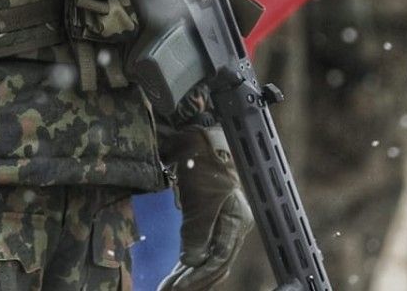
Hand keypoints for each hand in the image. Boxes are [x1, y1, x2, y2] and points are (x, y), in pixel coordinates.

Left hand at [158, 126, 250, 290]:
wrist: (198, 132)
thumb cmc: (203, 160)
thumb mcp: (201, 198)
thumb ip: (198, 231)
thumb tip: (193, 262)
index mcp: (238, 221)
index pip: (218, 260)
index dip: (197, 278)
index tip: (175, 288)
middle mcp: (233, 225)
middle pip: (216, 264)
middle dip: (193, 281)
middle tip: (168, 290)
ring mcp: (222, 221)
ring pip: (209, 259)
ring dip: (190, 275)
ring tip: (169, 286)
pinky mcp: (208, 216)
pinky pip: (201, 247)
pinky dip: (189, 263)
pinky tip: (179, 272)